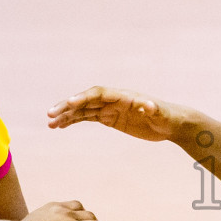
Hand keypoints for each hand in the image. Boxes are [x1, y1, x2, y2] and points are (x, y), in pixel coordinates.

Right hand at [47, 86, 176, 140]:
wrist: (171, 123)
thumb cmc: (167, 116)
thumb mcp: (161, 114)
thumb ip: (153, 109)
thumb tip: (148, 106)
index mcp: (123, 96)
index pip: (99, 93)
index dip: (84, 97)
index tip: (69, 103)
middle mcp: (113, 100)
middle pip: (86, 100)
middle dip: (68, 106)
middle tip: (50, 114)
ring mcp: (109, 108)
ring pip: (83, 110)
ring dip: (66, 115)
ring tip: (50, 123)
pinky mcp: (109, 118)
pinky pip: (87, 117)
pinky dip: (73, 121)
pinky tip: (60, 126)